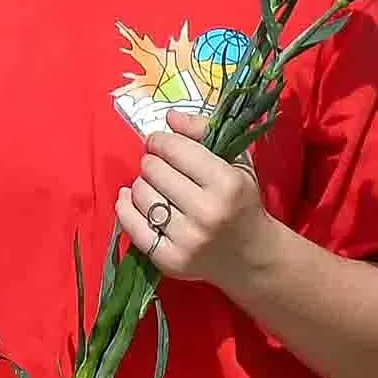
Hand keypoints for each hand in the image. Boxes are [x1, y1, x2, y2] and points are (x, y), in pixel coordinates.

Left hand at [117, 113, 285, 287]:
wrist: (251, 255)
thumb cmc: (242, 201)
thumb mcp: (236, 161)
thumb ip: (203, 132)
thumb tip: (169, 117)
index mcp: (227, 184)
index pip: (175, 149)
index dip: (161, 141)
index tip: (160, 143)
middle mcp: (207, 213)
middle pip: (153, 170)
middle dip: (152, 162)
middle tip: (160, 167)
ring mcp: (188, 240)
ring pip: (140, 194)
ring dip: (142, 184)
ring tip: (156, 187)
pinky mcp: (170, 260)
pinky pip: (131, 225)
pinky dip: (125, 207)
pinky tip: (132, 199)